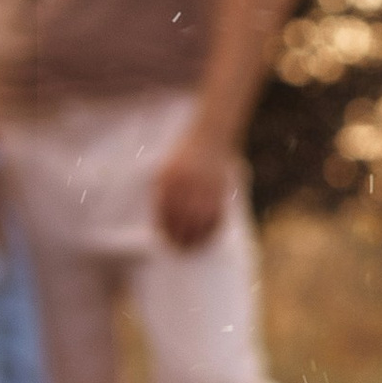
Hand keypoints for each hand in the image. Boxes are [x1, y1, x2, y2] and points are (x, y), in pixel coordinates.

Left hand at [152, 121, 232, 250]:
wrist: (210, 134)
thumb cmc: (185, 155)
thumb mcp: (166, 170)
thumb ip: (162, 193)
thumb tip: (161, 223)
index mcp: (168, 178)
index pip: (164, 212)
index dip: (165, 230)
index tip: (167, 241)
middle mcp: (186, 183)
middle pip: (181, 219)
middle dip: (180, 238)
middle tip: (180, 249)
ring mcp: (204, 185)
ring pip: (200, 220)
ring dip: (197, 237)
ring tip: (194, 247)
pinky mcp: (220, 188)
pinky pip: (217, 214)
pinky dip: (213, 228)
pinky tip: (208, 235)